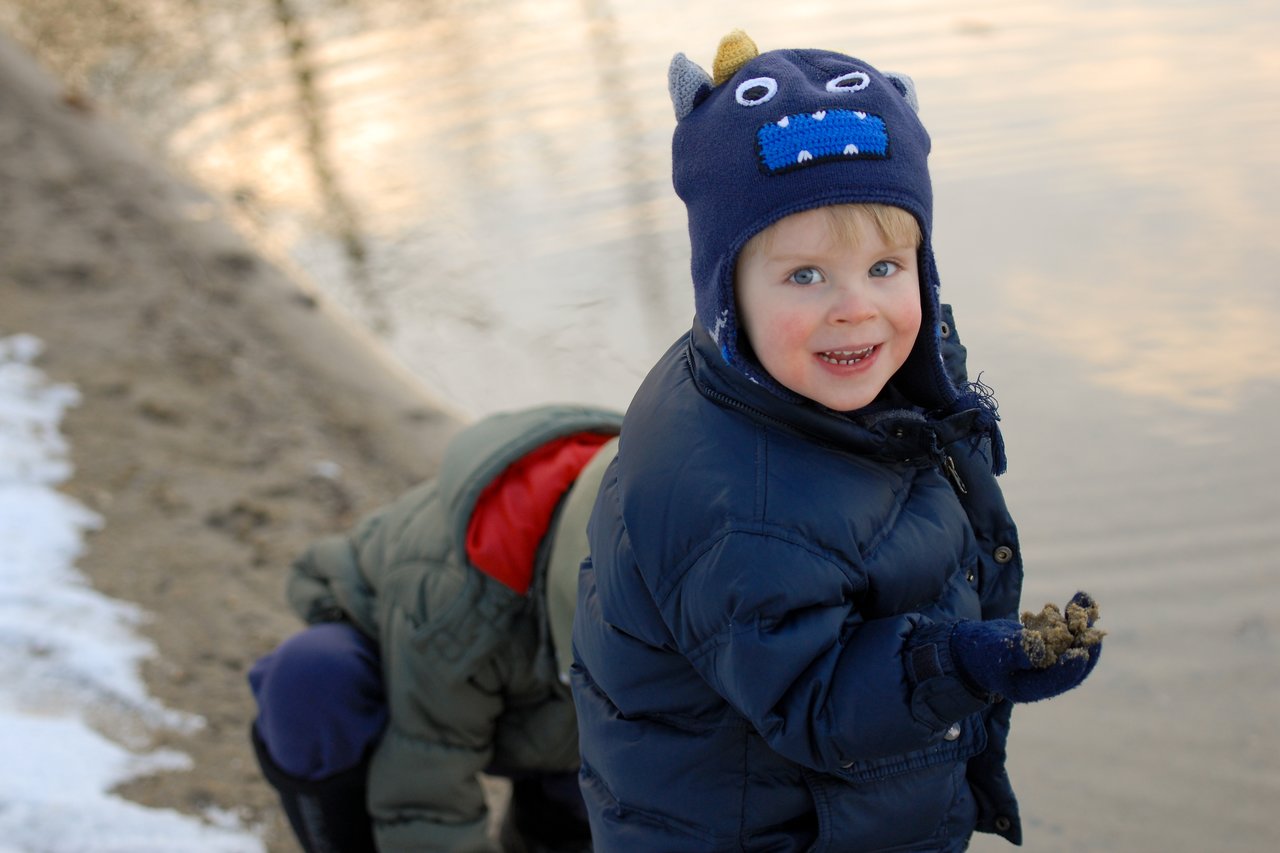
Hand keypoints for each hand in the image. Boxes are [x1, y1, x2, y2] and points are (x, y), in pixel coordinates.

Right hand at [950, 592, 1103, 702]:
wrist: (972, 645)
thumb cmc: (980, 652)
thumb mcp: (995, 652)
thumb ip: (1018, 651)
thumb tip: (1042, 648)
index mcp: (1031, 688)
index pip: (1057, 680)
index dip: (1070, 667)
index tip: (1081, 652)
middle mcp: (1044, 677)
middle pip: (1072, 664)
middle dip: (1085, 645)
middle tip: (1095, 630)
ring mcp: (1048, 660)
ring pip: (1072, 644)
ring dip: (1083, 625)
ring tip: (1088, 603)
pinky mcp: (1048, 644)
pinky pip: (1065, 630)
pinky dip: (1072, 615)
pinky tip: (1080, 596)